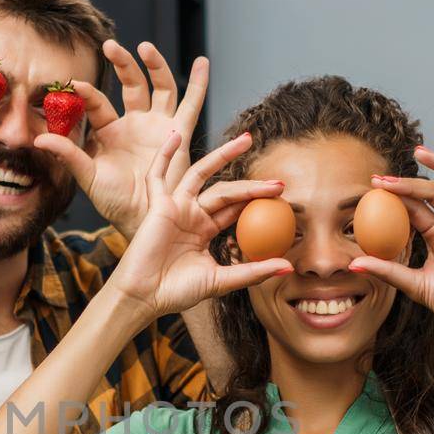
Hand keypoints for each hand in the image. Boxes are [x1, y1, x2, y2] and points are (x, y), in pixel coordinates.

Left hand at [33, 44, 280, 236]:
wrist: (143, 220)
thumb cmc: (115, 202)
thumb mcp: (89, 177)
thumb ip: (68, 154)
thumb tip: (39, 137)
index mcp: (109, 132)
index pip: (98, 104)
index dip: (87, 94)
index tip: (72, 85)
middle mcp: (134, 123)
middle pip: (131, 85)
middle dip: (121, 65)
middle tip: (109, 46)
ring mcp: (158, 126)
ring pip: (159, 87)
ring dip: (155, 65)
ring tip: (144, 47)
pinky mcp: (180, 133)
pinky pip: (191, 105)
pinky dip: (198, 84)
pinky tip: (202, 62)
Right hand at [108, 130, 291, 318]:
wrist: (145, 297)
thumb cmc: (177, 292)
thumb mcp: (221, 281)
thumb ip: (252, 272)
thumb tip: (288, 267)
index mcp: (205, 231)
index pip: (235, 210)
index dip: (257, 202)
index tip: (282, 198)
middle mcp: (192, 215)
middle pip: (225, 191)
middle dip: (252, 185)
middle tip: (279, 182)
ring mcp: (175, 208)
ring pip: (201, 174)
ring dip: (223, 156)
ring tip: (247, 141)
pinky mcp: (158, 206)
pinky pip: (157, 176)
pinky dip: (164, 155)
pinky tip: (175, 137)